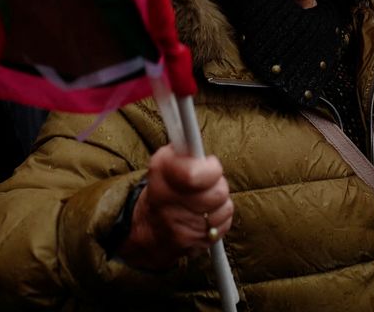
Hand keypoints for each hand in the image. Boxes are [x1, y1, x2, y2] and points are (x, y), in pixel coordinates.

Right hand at [117, 145, 233, 269]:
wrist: (149, 229)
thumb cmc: (164, 189)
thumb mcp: (164, 163)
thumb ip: (183, 148)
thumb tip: (193, 131)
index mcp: (161, 180)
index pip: (194, 175)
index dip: (210, 168)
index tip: (210, 165)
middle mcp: (169, 206)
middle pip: (218, 192)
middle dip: (217, 184)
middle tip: (207, 183)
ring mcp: (183, 228)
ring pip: (224, 208)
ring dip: (219, 202)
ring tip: (204, 200)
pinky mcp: (195, 243)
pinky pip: (223, 225)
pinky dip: (219, 219)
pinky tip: (205, 216)